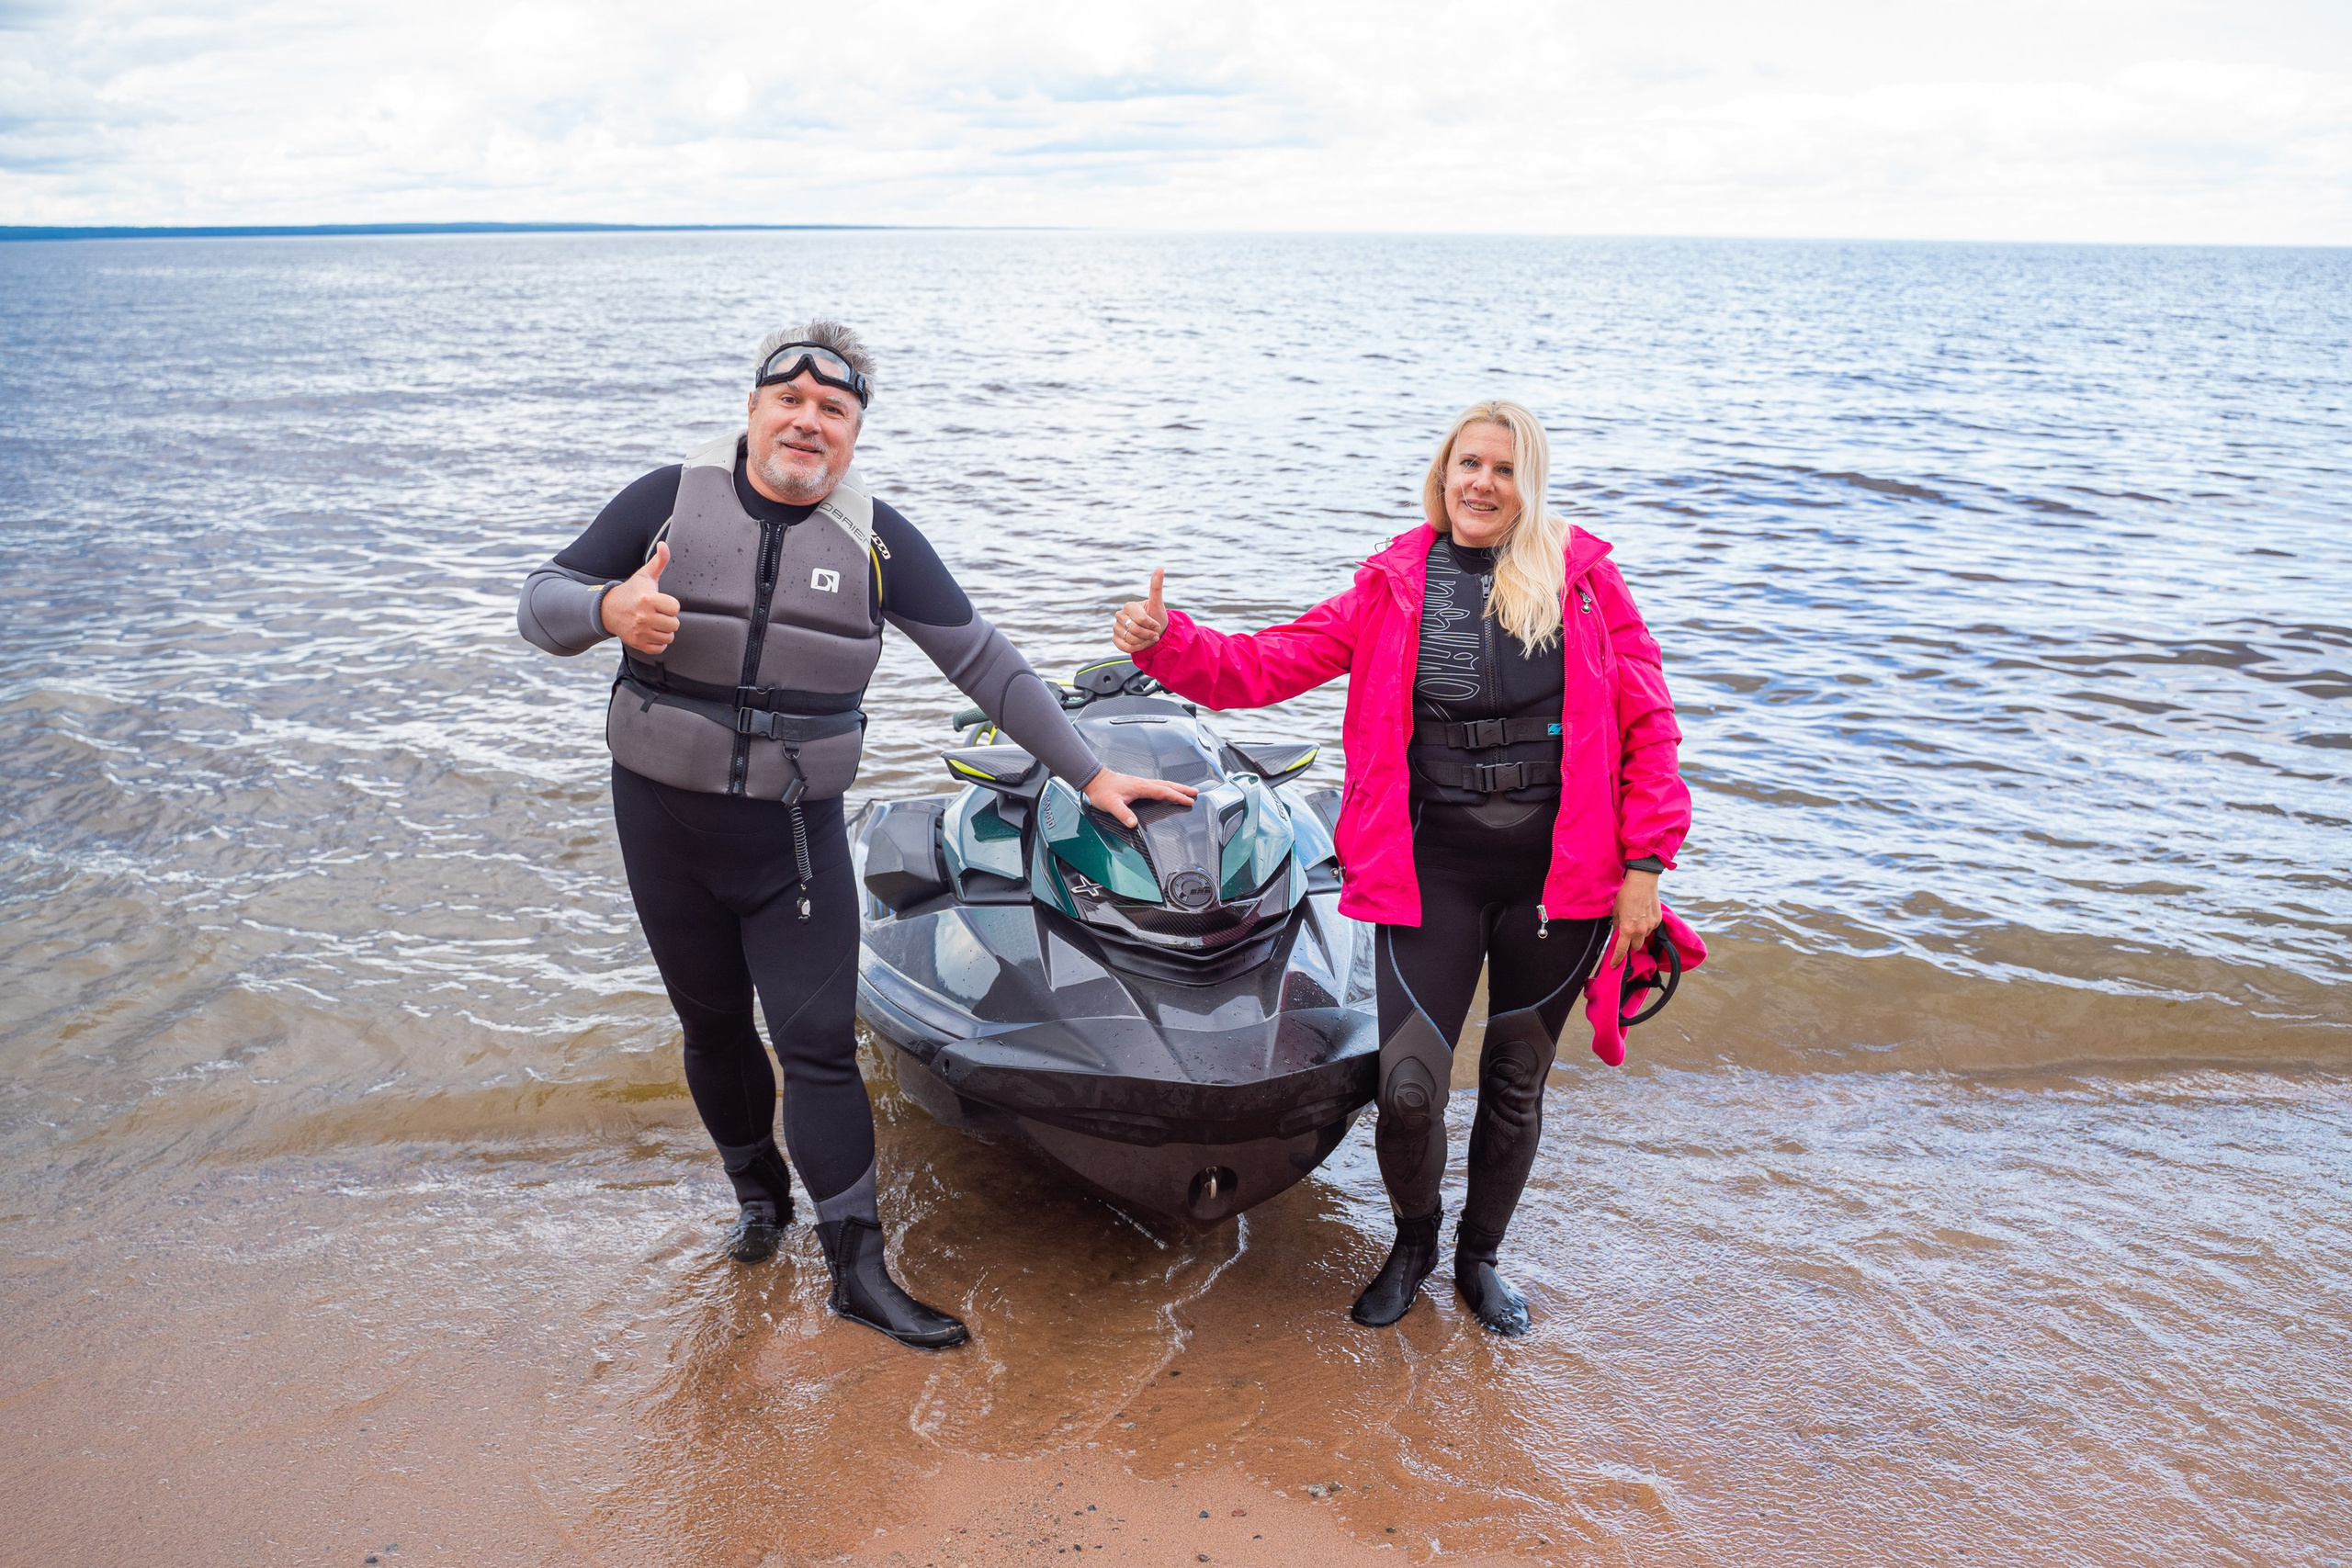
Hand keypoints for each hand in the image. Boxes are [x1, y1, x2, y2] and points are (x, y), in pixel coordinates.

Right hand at [602, 541, 679, 655]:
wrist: (608, 609)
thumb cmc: (631, 591)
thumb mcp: (644, 575)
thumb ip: (659, 561)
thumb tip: (663, 544)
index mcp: (648, 599)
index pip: (675, 608)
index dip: (671, 605)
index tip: (661, 602)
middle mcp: (643, 617)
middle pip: (674, 624)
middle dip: (668, 618)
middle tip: (658, 613)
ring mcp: (640, 631)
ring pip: (668, 637)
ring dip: (664, 631)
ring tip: (655, 622)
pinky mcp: (637, 643)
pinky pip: (659, 648)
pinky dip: (658, 642)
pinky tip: (651, 632)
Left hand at [1083, 767, 1197, 827]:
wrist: (1094, 779)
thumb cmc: (1102, 790)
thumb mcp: (1111, 804)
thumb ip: (1123, 814)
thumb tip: (1133, 824)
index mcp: (1141, 787)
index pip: (1164, 792)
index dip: (1177, 796)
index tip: (1189, 800)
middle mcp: (1143, 783)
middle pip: (1168, 785)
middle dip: (1182, 789)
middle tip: (1195, 793)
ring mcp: (1141, 783)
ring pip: (1163, 784)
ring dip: (1176, 787)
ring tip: (1187, 791)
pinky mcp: (1137, 784)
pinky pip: (1157, 785)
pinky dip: (1167, 787)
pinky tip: (1167, 790)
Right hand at [1111, 569, 1167, 654]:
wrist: (1153, 633)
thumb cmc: (1156, 617)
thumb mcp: (1158, 604)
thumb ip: (1156, 587)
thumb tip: (1160, 568)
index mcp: (1129, 606)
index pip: (1141, 620)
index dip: (1152, 625)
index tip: (1157, 625)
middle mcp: (1119, 615)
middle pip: (1135, 630)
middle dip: (1148, 635)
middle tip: (1154, 634)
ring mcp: (1115, 627)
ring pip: (1130, 640)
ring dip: (1143, 642)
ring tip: (1147, 638)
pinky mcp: (1115, 639)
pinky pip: (1125, 647)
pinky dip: (1136, 648)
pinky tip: (1141, 644)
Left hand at [1606, 868, 1661, 968]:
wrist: (1643, 882)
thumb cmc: (1626, 894)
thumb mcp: (1615, 911)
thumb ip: (1617, 925)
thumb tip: (1617, 935)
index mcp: (1627, 929)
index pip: (1621, 950)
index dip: (1617, 960)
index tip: (1614, 966)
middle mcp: (1640, 930)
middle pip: (1635, 947)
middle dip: (1630, 945)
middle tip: (1625, 937)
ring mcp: (1651, 926)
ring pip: (1644, 938)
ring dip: (1638, 935)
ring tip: (1635, 921)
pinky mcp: (1658, 921)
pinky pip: (1651, 929)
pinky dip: (1646, 927)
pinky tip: (1643, 915)